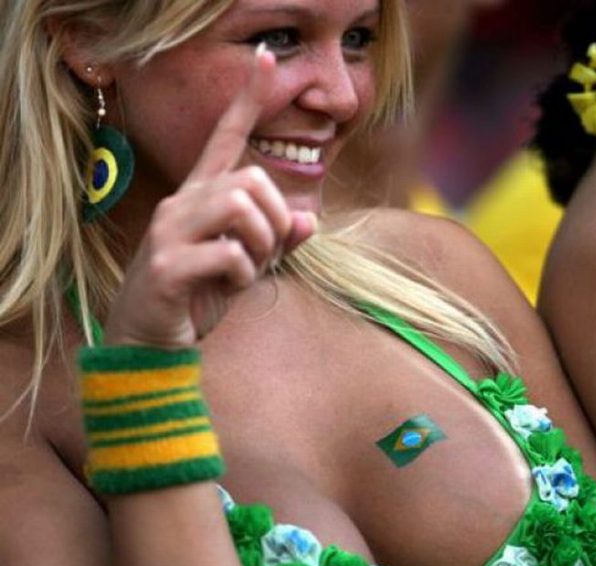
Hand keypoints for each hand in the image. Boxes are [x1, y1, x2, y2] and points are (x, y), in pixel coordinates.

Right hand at [105, 45, 316, 347]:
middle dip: (275, 218)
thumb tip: (312, 220)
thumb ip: (276, 241)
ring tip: (249, 268)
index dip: (246, 99)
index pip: (224, 139)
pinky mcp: (165, 264)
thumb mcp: (245, 266)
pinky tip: (230, 287)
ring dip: (262, 242)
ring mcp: (168, 232)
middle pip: (249, 179)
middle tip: (268, 252)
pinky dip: (244, 274)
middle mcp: (180, 205)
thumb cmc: (197, 298)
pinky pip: (228, 253)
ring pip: (239, 204)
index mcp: (199, 200)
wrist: (149, 342)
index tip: (266, 59)